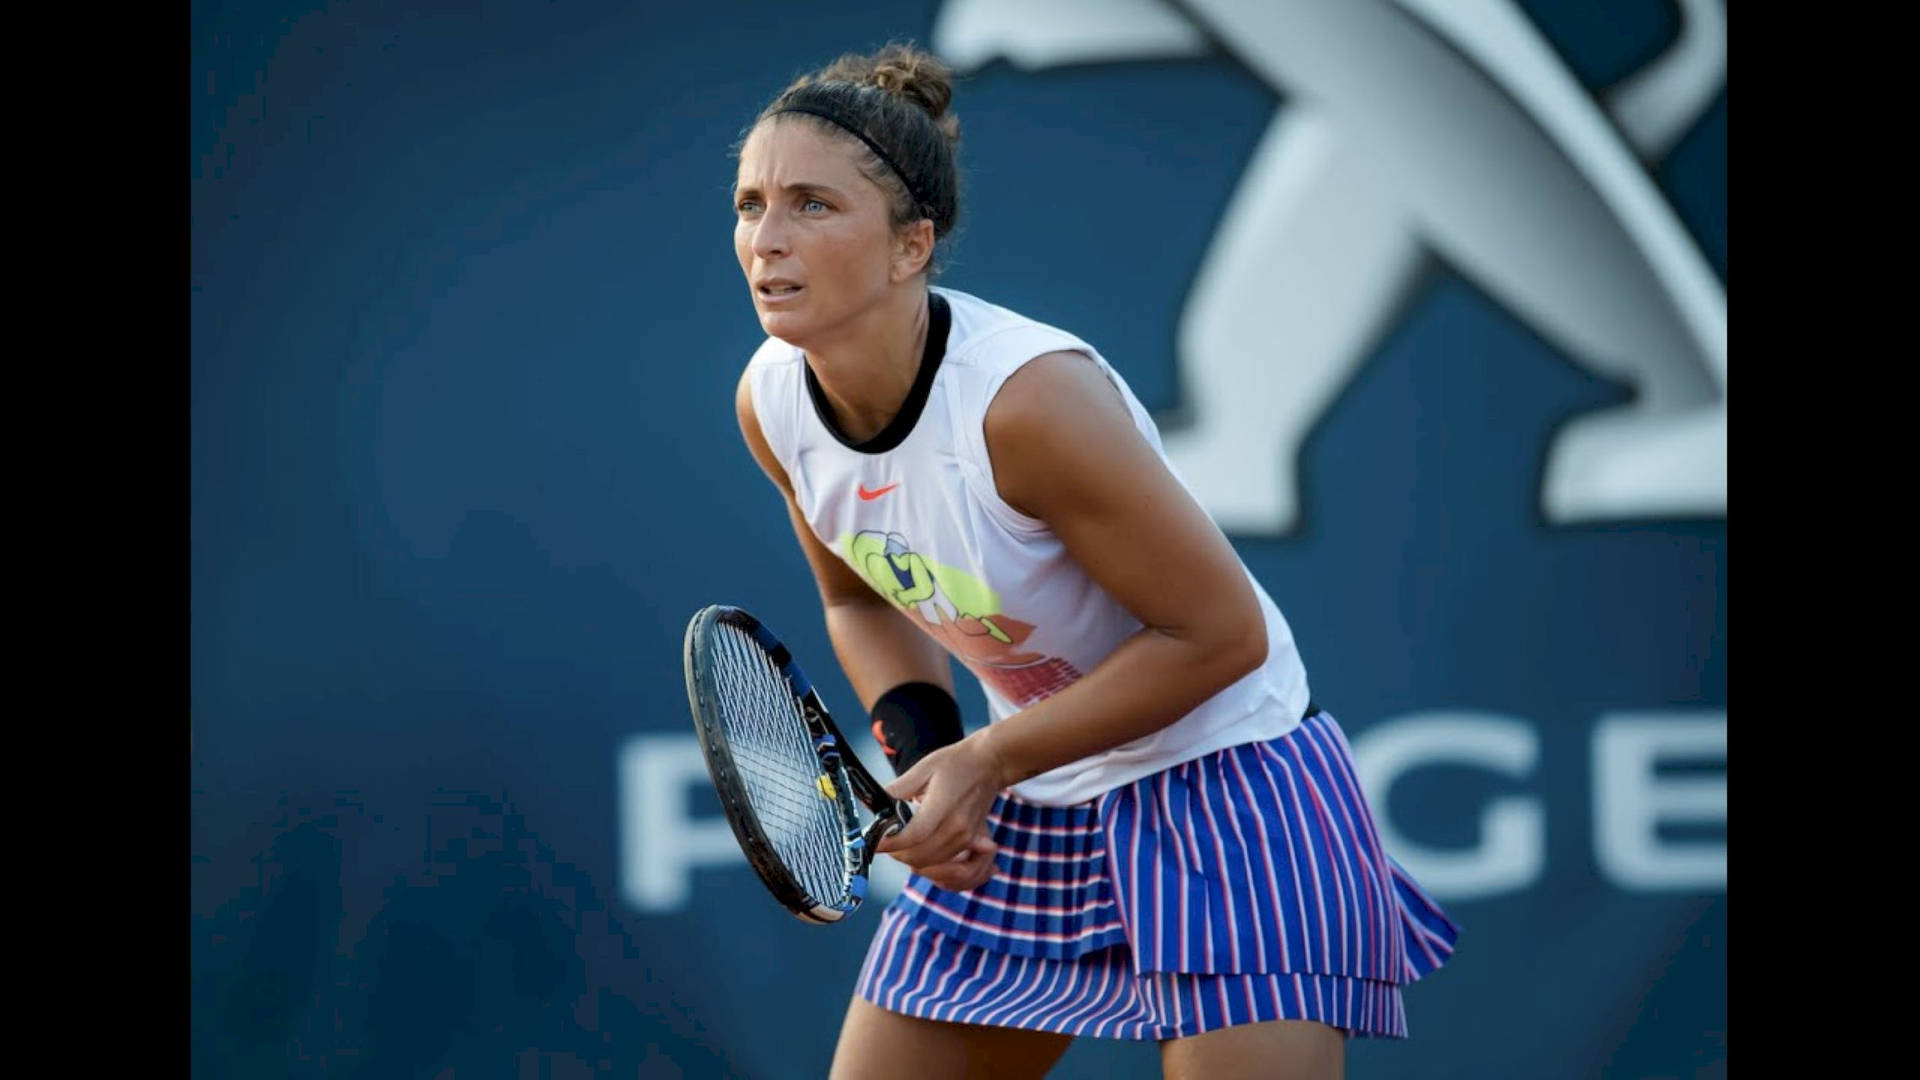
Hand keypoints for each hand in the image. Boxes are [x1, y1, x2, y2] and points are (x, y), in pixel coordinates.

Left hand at [877, 731, 1011, 887]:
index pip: (912, 836)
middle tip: (885, 841)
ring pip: (930, 865)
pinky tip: (918, 851)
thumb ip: (897, 790)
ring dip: (910, 859)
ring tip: (899, 844)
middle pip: (919, 857)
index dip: (890, 843)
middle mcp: (957, 829)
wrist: (990, 764)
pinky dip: (928, 863)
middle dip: (896, 853)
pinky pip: (945, 864)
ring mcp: (965, 838)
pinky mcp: (970, 843)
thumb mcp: (923, 769)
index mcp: (943, 807)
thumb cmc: (956, 763)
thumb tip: (874, 804)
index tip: (874, 841)